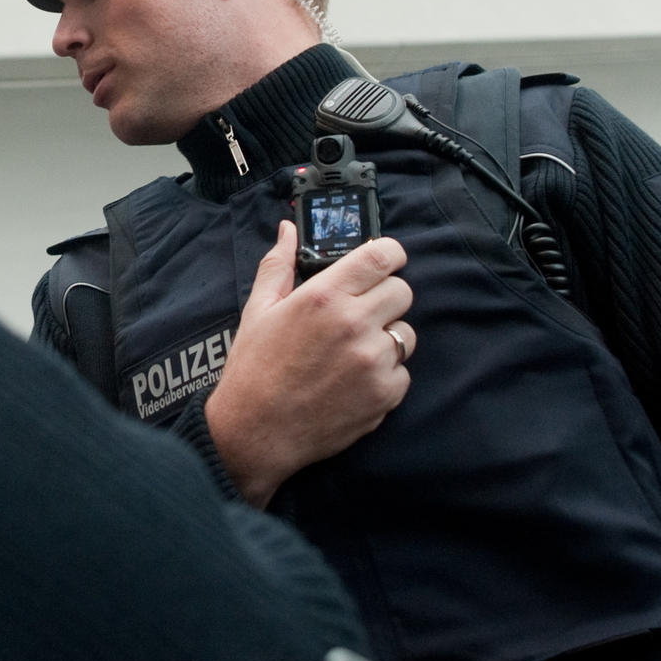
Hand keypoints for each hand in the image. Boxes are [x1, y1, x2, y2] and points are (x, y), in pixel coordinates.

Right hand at [204, 221, 413, 508]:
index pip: (382, 256)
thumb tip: (288, 229)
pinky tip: (353, 381)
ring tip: (352, 352)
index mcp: (324, 296)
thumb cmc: (254, 368)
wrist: (256, 431)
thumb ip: (279, 264)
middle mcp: (354, 324)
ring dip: (386, 337)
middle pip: (402, 292)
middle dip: (384, 298)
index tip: (384, 261)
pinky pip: (403, 372)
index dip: (389, 254)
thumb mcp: (258, 309)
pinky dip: (384, 375)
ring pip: (406, 333)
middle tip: (359, 313)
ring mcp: (374, 361)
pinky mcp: (386, 394)